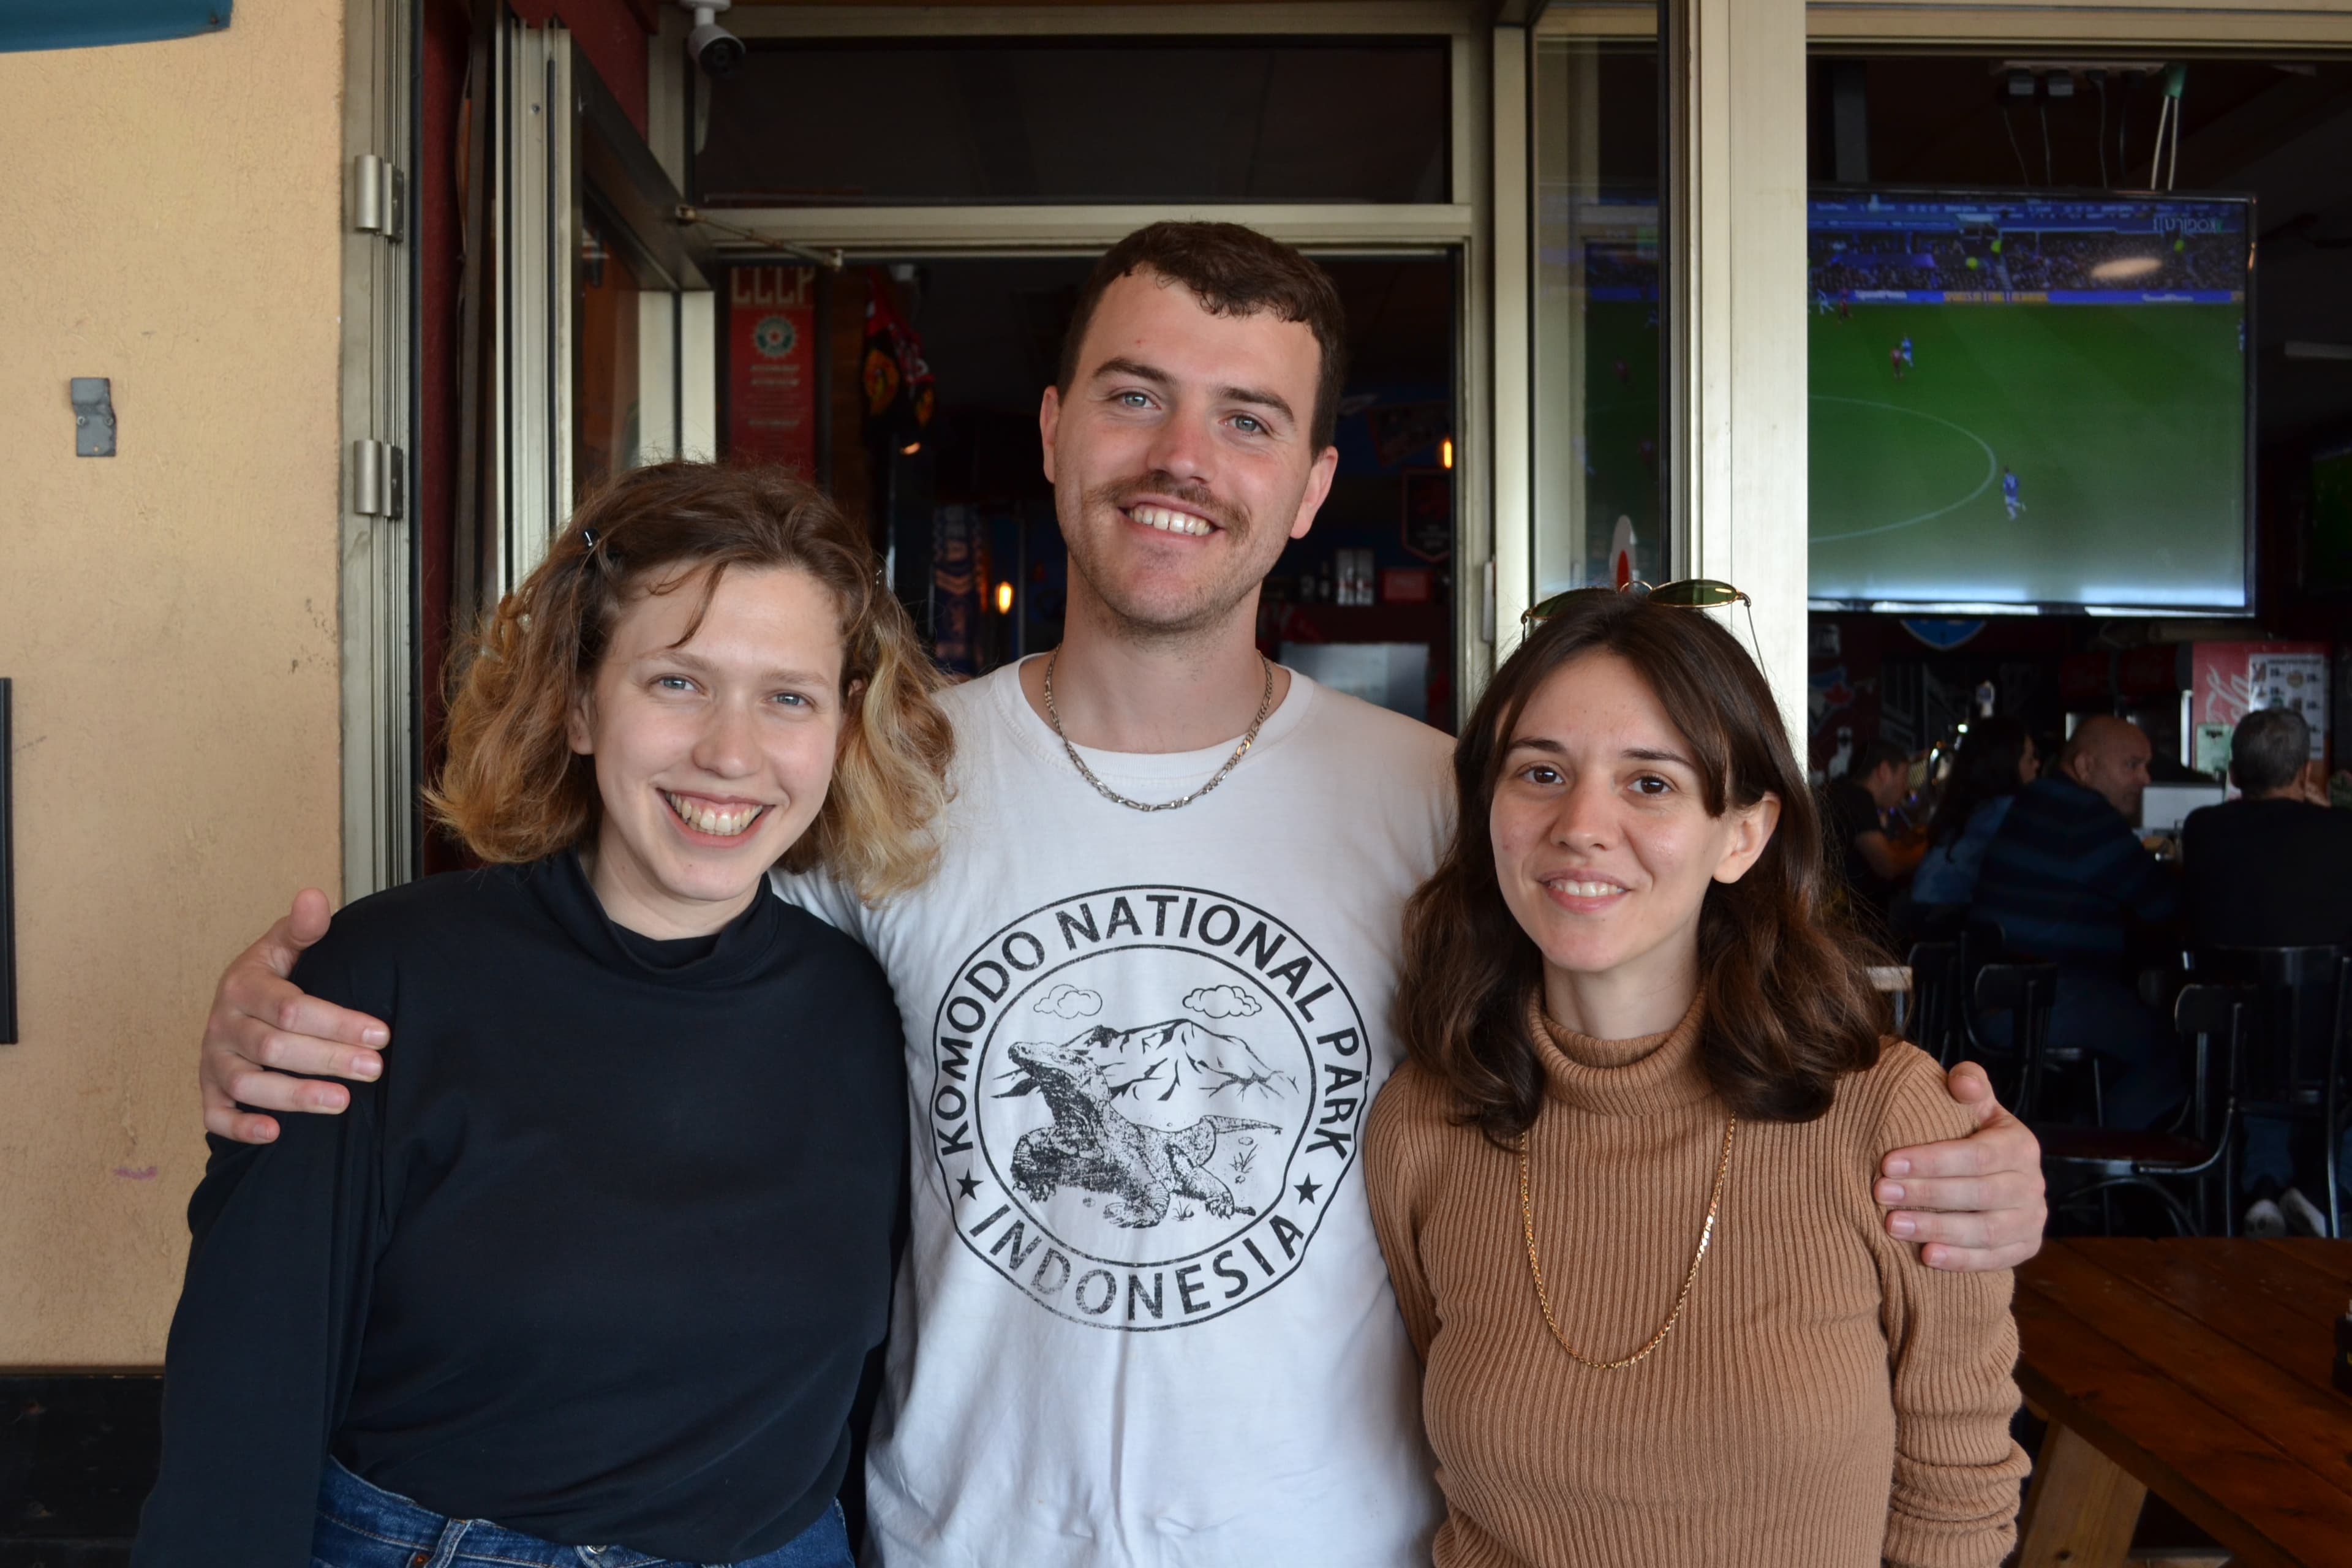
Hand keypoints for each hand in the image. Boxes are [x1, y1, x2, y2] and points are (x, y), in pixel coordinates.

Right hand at [200, 889, 389, 1144]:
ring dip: (294, 1096)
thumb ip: (302, 929)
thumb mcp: (283, 948)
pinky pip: (215, 1115)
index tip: (382, 1033)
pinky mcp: (208, 1090)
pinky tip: (274, 1133)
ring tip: (341, 1103)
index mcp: (244, 985)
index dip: (336, 1022)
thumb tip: (314, 896)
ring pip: (247, 1084)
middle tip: (374, 1069)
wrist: (236, 1004)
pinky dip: (240, 1127)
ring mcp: (213, 1060)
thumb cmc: (272, 978)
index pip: (291, 1007)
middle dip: (327, 1059)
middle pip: (273, 1047)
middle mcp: (223, 1024)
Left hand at [1875, 1062, 2045, 1271]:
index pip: (1977, 1155)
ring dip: (1937, 1229)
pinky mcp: (2025, 1248)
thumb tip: (1962, 1082)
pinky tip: (1926, 1256)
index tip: (1888, 1163)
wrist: (1998, 1175)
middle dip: (1926, 1194)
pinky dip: (1961, 1260)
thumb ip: (1970, 1085)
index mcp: (2019, 1145)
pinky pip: (1994, 1259)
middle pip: (1978, 1194)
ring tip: (1892, 1225)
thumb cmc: (1973, 1134)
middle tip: (1880, 1194)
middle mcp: (2031, 1184)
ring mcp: (2031, 1220)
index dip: (1932, 1160)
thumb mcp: (1976, 1106)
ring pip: (1985, 1231)